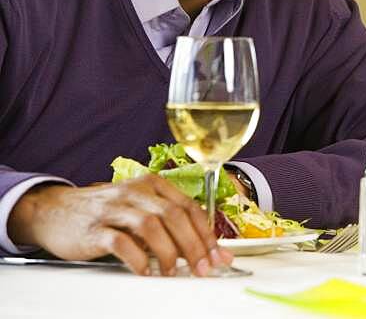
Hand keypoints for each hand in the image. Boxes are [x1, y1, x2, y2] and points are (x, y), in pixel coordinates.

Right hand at [8, 175, 232, 275]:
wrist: (54, 211)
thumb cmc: (105, 212)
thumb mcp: (139, 208)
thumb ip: (168, 223)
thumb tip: (204, 249)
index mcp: (152, 184)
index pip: (189, 207)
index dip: (207, 233)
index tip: (218, 256)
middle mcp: (135, 191)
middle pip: (175, 216)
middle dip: (194, 245)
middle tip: (202, 268)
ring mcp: (114, 208)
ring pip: (151, 226)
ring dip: (168, 253)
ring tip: (173, 273)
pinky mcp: (95, 228)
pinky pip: (121, 243)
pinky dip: (137, 260)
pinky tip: (144, 272)